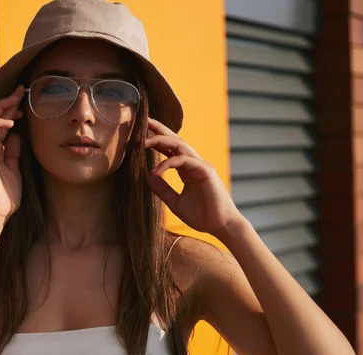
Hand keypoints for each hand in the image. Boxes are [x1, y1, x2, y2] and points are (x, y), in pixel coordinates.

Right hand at [0, 85, 24, 221]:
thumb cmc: (6, 196)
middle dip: (7, 102)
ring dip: (1, 108)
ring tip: (15, 99)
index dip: (11, 110)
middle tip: (21, 90)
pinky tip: (11, 121)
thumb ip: (14, 152)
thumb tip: (17, 135)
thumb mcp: (15, 169)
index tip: (24, 101)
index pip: (1, 124)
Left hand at [144, 118, 243, 236]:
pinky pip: (184, 161)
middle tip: (143, 120)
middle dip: (159, 129)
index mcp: (187, 169)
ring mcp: (200, 166)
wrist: (221, 226)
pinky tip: (156, 171)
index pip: (170, 148)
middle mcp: (194, 163)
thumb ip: (162, 189)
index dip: (157, 138)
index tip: (140, 133)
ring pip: (180, 145)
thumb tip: (147, 175)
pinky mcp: (205, 171)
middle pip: (175, 140)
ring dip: (161, 140)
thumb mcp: (175, 202)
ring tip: (143, 142)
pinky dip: (168, 163)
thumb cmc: (202, 215)